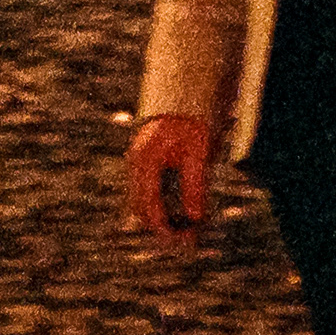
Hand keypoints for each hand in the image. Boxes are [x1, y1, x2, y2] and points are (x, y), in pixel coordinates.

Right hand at [128, 113, 215, 247]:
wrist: (184, 92)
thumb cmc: (192, 119)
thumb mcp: (199, 151)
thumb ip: (196, 185)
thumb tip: (195, 218)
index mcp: (145, 160)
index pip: (148, 207)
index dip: (164, 229)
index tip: (184, 242)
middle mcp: (136, 164)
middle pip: (141, 209)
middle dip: (163, 228)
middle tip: (190, 240)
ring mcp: (137, 163)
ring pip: (143, 202)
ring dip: (163, 218)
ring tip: (190, 229)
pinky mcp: (145, 163)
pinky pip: (149, 192)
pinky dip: (163, 206)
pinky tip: (183, 211)